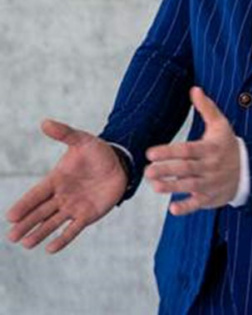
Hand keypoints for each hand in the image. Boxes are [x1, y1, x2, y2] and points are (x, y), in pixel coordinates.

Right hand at [5, 120, 125, 253]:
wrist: (120, 163)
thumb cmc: (98, 152)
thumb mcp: (82, 140)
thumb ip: (64, 133)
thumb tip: (45, 122)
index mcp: (55, 179)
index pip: (36, 194)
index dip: (24, 205)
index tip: (10, 216)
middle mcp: (61, 196)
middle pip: (40, 212)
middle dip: (27, 224)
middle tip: (12, 236)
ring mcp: (74, 206)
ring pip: (53, 222)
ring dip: (40, 233)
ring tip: (26, 243)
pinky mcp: (88, 214)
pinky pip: (73, 228)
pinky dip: (63, 238)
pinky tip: (50, 249)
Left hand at [145, 87, 239, 215]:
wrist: (251, 168)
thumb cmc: (228, 145)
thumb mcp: (221, 125)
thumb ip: (206, 108)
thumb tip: (194, 89)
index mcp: (211, 148)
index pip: (188, 150)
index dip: (169, 151)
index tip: (150, 152)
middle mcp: (211, 166)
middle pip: (186, 168)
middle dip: (166, 169)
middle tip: (147, 170)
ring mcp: (211, 183)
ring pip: (189, 186)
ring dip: (171, 187)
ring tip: (155, 185)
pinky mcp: (211, 197)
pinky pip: (198, 203)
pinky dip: (186, 207)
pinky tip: (173, 208)